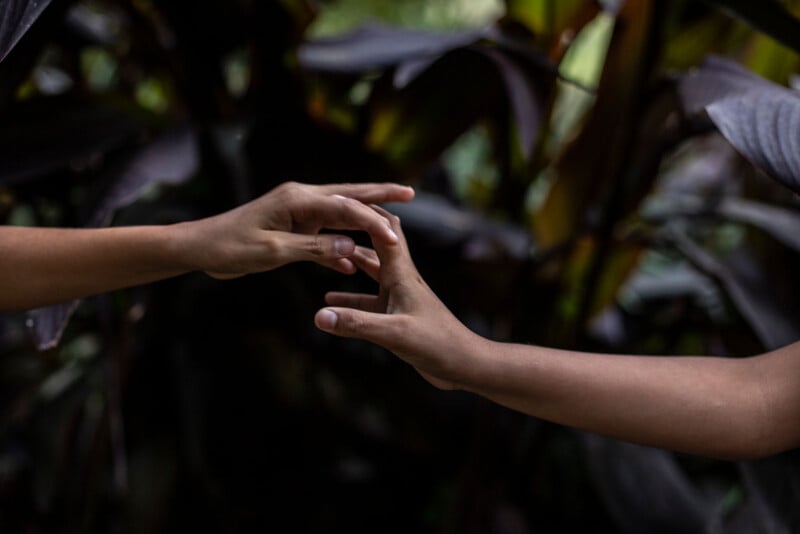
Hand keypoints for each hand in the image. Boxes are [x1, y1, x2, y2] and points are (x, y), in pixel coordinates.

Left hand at [176, 182, 414, 277]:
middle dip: (379, 196)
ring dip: (365, 218)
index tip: (395, 239)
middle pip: (348, 196)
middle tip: (409, 192)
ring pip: (339, 213)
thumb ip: (313, 249)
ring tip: (392, 220)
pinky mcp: (291, 227)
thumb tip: (351, 247)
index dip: (372, 223)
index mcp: (297, 200)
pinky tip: (354, 263)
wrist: (200, 248)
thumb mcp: (272, 252)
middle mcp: (301, 199)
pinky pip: (323, 234)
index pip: (345, 207)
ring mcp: (297, 212)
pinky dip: (339, 246)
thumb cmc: (230, 247)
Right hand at [314, 206, 483, 389]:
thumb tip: (318, 316)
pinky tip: (330, 304)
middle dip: (356, 231)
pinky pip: (368, 302)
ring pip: (370, 272)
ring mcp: (400, 297)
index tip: (343, 198)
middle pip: (377, 244)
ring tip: (324, 257)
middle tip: (329, 220)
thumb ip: (356, 324)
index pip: (384, 232)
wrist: (465, 364)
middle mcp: (400, 280)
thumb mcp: (393, 334)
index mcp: (402, 275)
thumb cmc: (437, 345)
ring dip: (350, 264)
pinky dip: (350, 300)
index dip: (366, 213)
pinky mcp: (398, 317)